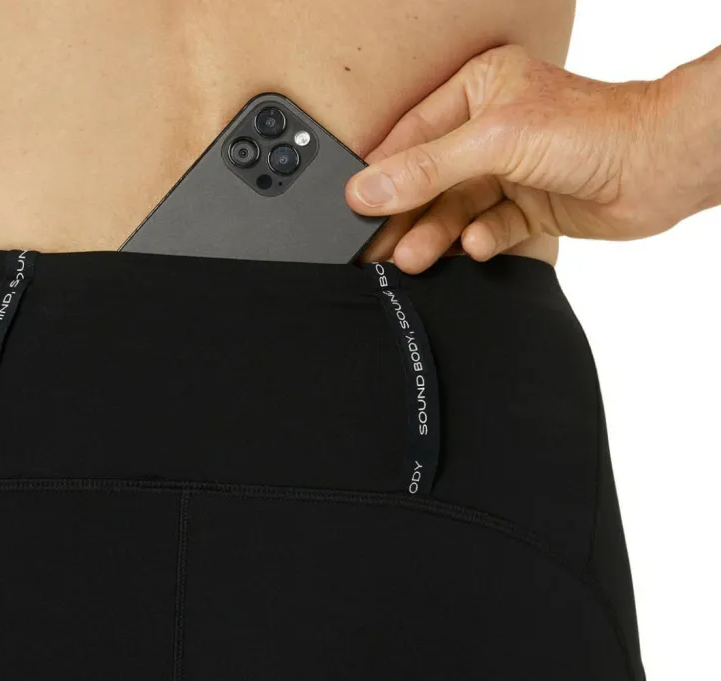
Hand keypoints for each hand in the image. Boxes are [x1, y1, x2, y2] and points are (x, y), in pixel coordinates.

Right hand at [345, 45, 685, 272]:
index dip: (380, 176)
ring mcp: (508, 169)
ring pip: (454, 209)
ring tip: (415, 259)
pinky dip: (478, 240)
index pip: (410, 137)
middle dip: (406, 216)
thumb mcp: (495, 141)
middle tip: (378, 249)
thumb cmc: (594, 130)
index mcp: (478, 89)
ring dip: (435, 235)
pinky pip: (486, 228)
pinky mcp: (526, 205)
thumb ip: (427, 168)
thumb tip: (367, 190)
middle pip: (428, 179)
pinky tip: (474, 246)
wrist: (660, 166)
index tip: (353, 210)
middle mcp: (490, 128)